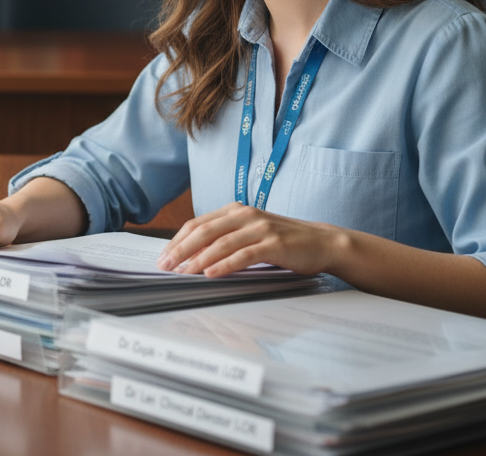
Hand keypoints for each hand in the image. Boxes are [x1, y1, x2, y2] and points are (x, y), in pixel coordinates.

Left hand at [156, 202, 345, 276]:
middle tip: (165, 266)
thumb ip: (226, 238)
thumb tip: (192, 257)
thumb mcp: (250, 234)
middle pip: (204, 231)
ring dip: (198, 259)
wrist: (322, 242)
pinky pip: (243, 254)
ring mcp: (260, 228)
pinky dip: (224, 264)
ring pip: (221, 242)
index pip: (197, 224)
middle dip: (180, 250)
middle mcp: (245, 215)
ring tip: (182, 272)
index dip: (177, 240)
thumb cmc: (283, 241)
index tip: (163, 256)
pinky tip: (211, 274)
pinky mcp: (274, 243)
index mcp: (235, 210)